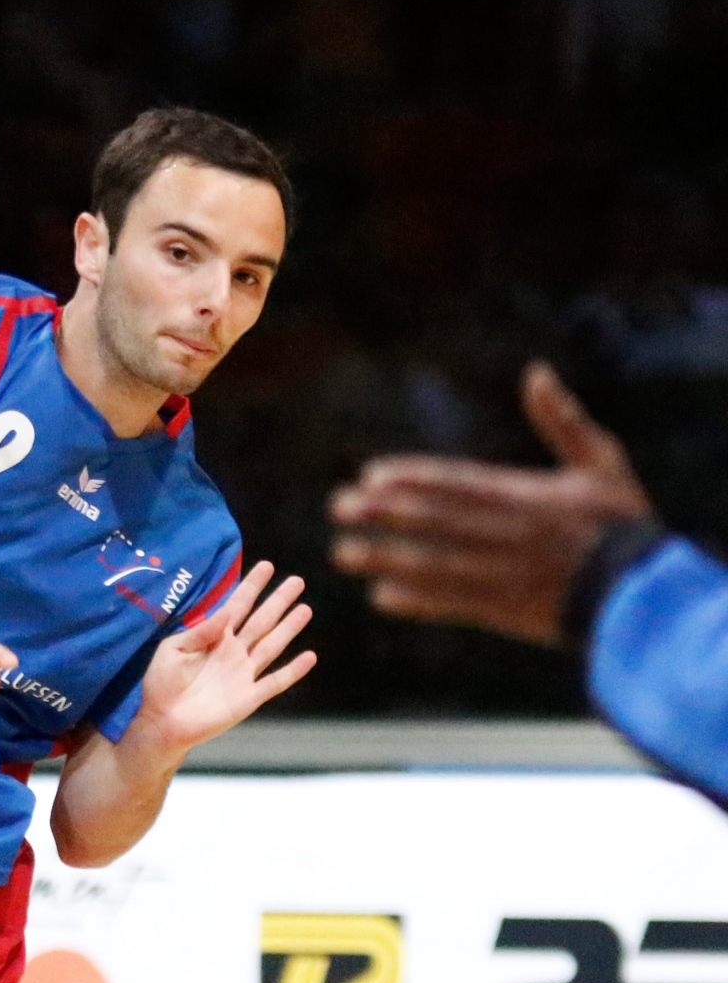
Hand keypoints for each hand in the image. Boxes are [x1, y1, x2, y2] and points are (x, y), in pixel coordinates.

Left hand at [131, 562, 315, 751]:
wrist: (163, 721)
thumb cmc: (162, 683)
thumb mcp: (173, 650)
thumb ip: (199, 632)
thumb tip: (225, 611)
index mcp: (214, 637)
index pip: (237, 606)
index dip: (251, 586)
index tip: (267, 566)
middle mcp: (233, 652)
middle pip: (261, 621)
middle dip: (278, 601)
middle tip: (297, 581)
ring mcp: (243, 673)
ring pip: (272, 645)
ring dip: (288, 628)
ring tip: (305, 609)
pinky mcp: (249, 697)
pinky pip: (275, 681)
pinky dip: (293, 670)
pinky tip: (309, 656)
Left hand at [329, 361, 651, 645]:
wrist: (644, 593)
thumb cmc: (621, 524)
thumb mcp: (600, 462)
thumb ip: (563, 421)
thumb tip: (537, 373)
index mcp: (522, 496)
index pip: (454, 482)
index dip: (409, 479)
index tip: (370, 476)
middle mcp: (503, 533)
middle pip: (431, 519)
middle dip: (382, 513)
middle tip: (338, 507)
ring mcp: (500, 573)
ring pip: (431, 563)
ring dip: (384, 557)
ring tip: (343, 552)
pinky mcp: (503, 609)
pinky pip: (451, 603)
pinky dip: (416, 601)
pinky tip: (381, 598)